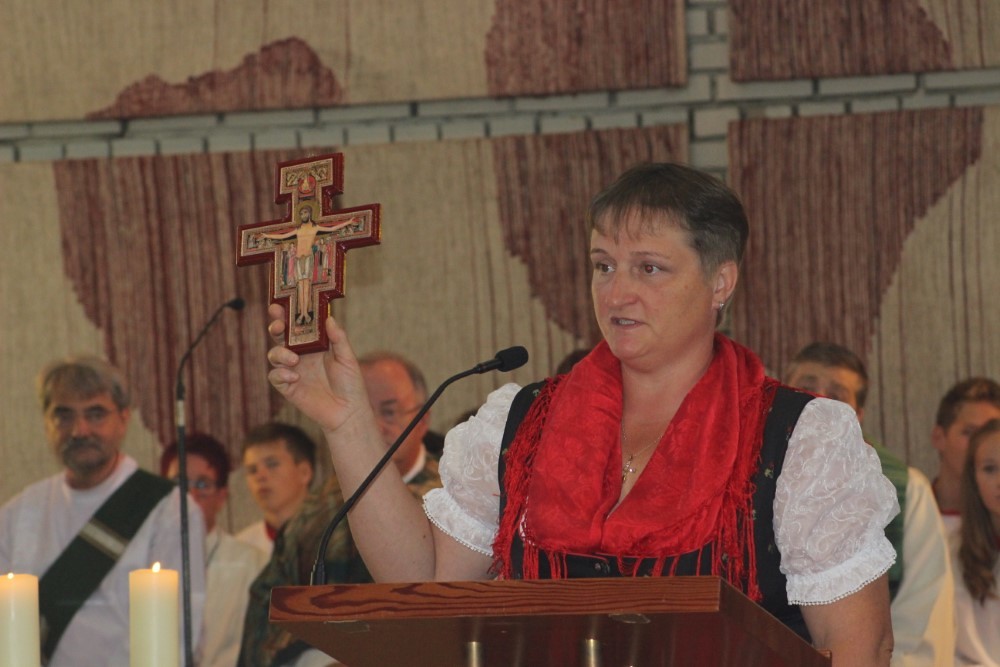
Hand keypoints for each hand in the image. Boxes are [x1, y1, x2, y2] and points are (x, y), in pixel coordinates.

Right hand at [266, 303, 369, 434]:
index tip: (280, 305)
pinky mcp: (288, 387)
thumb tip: (330, 318)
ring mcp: (292, 370)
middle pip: (281, 336)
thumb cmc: (351, 384)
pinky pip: (275, 376)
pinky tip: (294, 377)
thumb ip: (338, 339)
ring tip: (294, 359)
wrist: (348, 412)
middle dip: (276, 327)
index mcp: (314, 345)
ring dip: (280, 353)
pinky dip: (281, 374)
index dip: (287, 315)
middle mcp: (300, 355)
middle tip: (278, 326)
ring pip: (274, 355)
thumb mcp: (348, 359)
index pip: (297, 325)